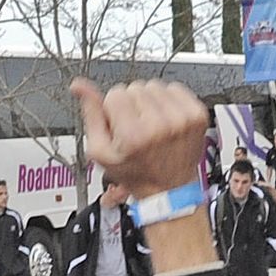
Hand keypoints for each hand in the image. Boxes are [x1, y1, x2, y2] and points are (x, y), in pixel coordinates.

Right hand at [71, 78, 210, 196]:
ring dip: (150, 102)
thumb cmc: (136, 173)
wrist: (169, 189)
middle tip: (137, 129)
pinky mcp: (196, 114)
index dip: (113, 110)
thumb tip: (79, 86)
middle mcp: (160, 125)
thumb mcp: (102, 152)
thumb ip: (90, 115)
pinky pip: (175, 88)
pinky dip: (168, 101)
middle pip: (135, 88)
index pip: (115, 94)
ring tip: (152, 125)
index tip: (121, 128)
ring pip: (154, 86)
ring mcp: (182, 119)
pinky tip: (166, 120)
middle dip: (132, 105)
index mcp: (134, 135)